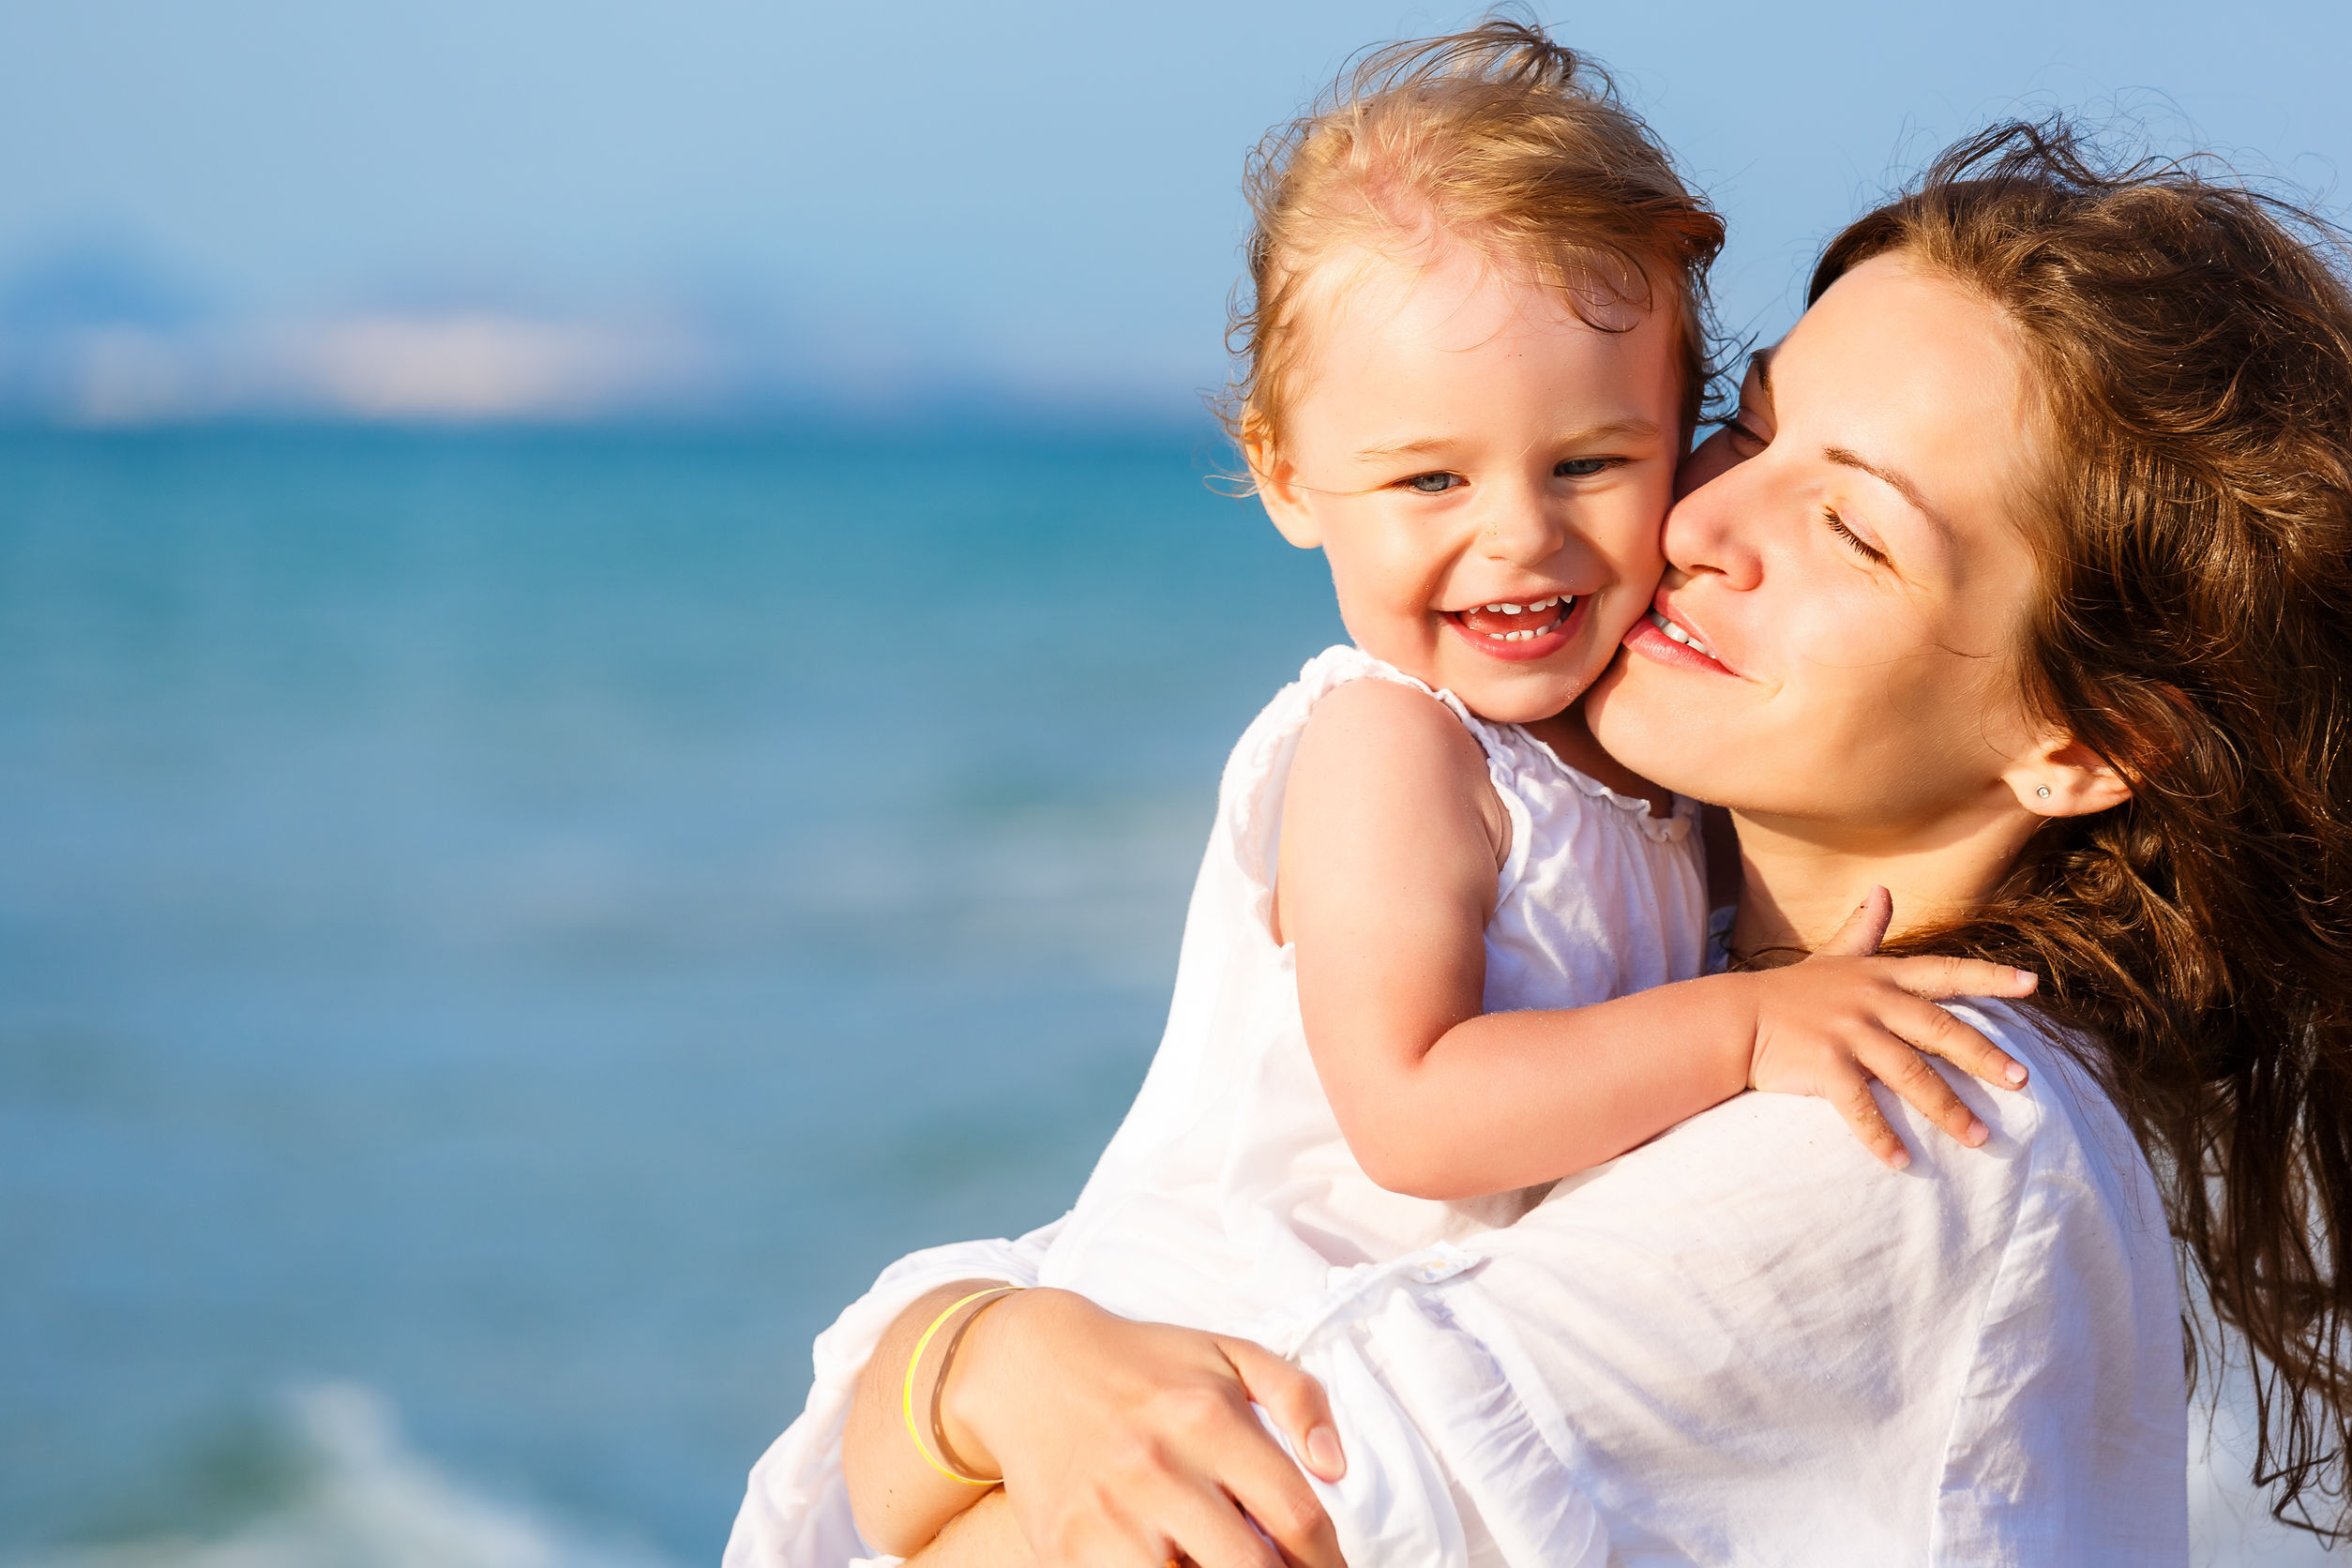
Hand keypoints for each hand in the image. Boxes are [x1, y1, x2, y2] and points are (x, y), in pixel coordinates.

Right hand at [940, 1287, 1347, 1567]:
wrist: (1030, 1368)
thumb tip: (1335, 1466)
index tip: (1328, 1567)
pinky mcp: (1068, 1552)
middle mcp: (1159, 1469)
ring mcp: (1109, 1517)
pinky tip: (1179, 1565)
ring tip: (1224, 1564)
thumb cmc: (1143, 1366)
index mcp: (1207, 1419)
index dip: (1327, 1561)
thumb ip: (1297, 1397)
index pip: (1297, 1517)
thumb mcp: (1226, 1354)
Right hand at [1745, 887, 2036, 1167]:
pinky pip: (1859, 1107)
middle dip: (1983, 1056)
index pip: (1944, 972)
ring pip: (1910, 1074)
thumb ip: (1864, 928)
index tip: (2032, 985)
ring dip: (1947, 1108)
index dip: (1989, 977)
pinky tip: (1901, 1161)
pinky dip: (1880, 1136)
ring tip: (1979, 1137)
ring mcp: (1848, 1034)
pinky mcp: (1823, 1065)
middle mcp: (1870, 1002)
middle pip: (1939, 1029)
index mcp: (1880, 976)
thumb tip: (1882, 889)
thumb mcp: (1832, 956)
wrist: (1733, 1018)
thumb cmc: (1788, 992)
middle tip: (2021, 1081)